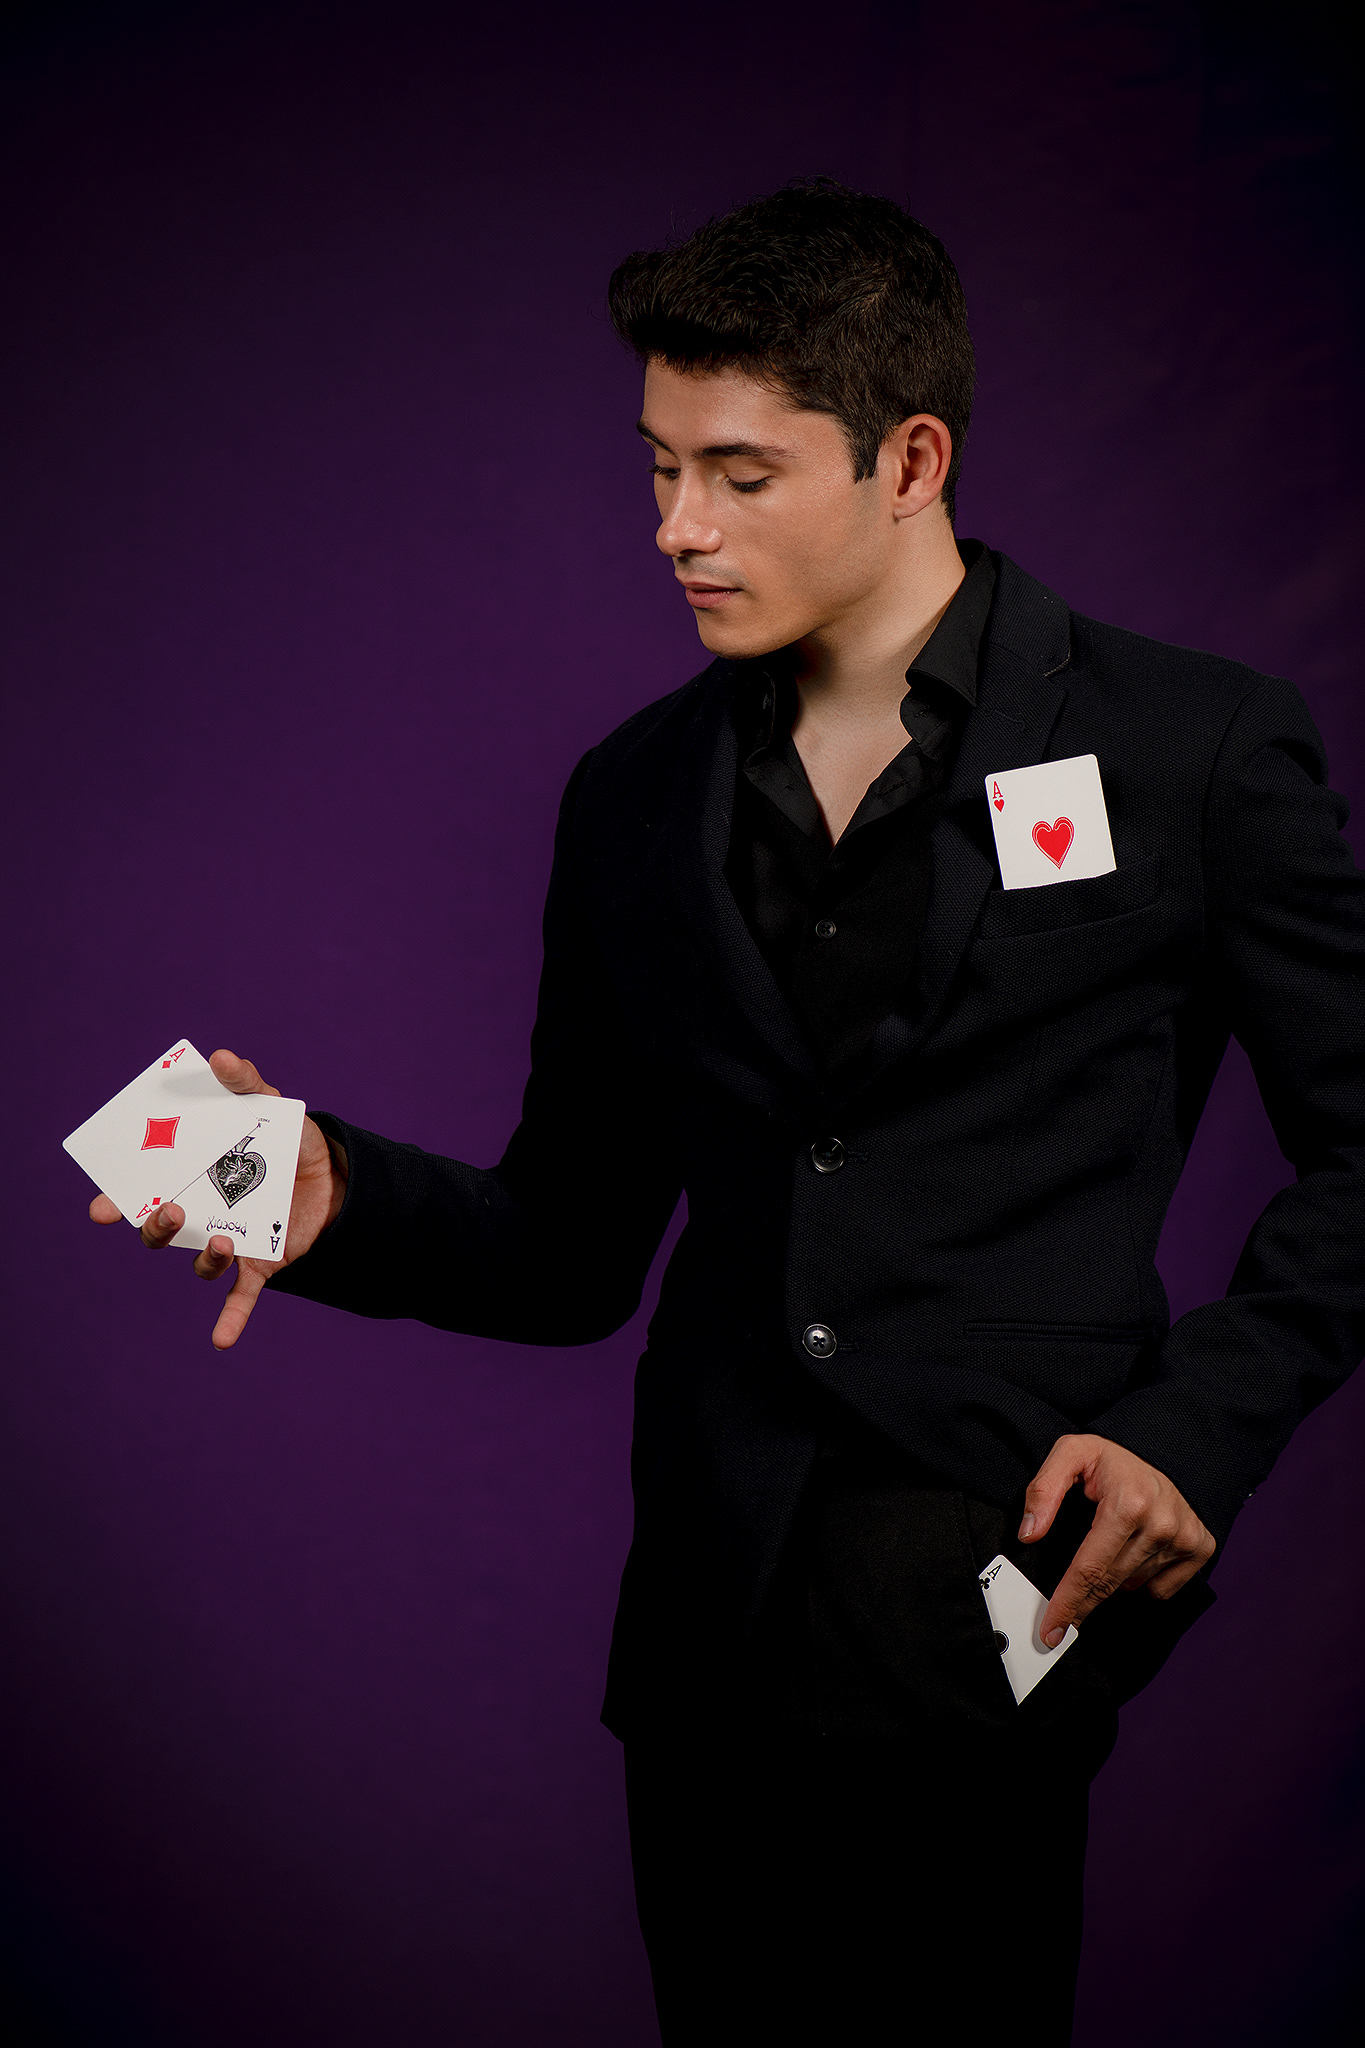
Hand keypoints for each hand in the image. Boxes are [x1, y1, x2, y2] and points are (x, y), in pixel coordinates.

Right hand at [88, 1049, 346, 1350]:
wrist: (338, 1178)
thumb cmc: (288, 1140)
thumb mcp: (272, 1106)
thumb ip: (245, 1083)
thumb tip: (221, 1056)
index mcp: (193, 1176)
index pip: (144, 1191)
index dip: (119, 1202)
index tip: (103, 1206)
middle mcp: (202, 1214)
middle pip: (161, 1231)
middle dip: (156, 1226)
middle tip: (171, 1210)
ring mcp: (229, 1242)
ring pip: (199, 1262)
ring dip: (204, 1258)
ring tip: (225, 1241)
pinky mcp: (260, 1266)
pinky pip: (239, 1299)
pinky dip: (228, 1320)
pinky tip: (220, 1340)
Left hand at [1020, 1434, 1215, 1647]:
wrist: (1169, 1448)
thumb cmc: (1114, 1457)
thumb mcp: (1071, 1454)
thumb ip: (1044, 1490)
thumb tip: (1028, 1534)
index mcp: (1127, 1504)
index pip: (1089, 1568)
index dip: (1067, 1602)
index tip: (1051, 1629)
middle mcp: (1161, 1524)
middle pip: (1109, 1583)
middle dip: (1081, 1604)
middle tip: (1062, 1620)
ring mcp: (1184, 1539)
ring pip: (1132, 1586)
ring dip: (1113, 1580)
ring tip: (1108, 1547)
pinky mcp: (1200, 1548)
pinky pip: (1162, 1589)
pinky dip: (1143, 1581)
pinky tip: (1135, 1554)